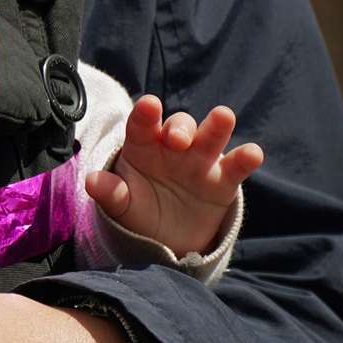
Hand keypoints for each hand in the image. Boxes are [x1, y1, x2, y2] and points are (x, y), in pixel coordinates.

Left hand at [86, 96, 262, 256]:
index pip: (142, 126)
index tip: (149, 105)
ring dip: (217, 126)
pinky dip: (245, 158)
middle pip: (179, 126)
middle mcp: (173, 147)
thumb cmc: (138, 210)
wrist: (165, 237)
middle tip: (177, 139)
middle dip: (180, 128)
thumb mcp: (121, 204)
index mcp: (143, 147)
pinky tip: (252, 153)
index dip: (146, 115)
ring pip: (211, 136)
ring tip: (223, 117)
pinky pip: (236, 166)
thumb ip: (110, 192)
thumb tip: (90, 181)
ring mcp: (201, 160)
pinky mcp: (223, 180)